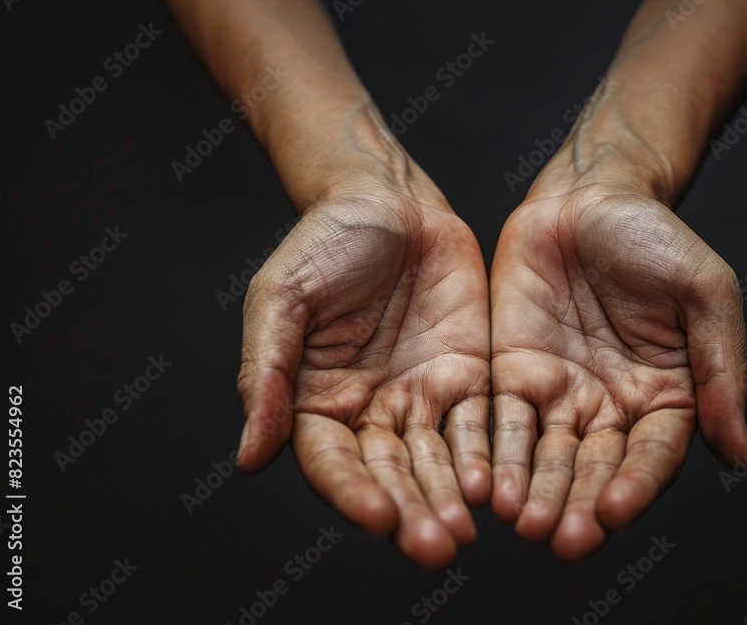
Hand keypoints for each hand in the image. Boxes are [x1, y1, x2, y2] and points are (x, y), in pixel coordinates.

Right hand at [235, 172, 490, 569]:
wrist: (390, 199)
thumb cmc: (324, 241)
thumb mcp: (281, 299)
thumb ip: (265, 375)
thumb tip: (249, 458)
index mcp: (315, 401)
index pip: (332, 462)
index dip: (352, 491)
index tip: (377, 515)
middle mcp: (370, 411)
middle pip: (390, 474)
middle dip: (412, 511)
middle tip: (435, 547)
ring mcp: (420, 397)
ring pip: (437, 461)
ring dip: (450, 498)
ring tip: (465, 530)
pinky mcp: (467, 377)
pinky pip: (480, 425)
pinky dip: (488, 456)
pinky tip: (498, 484)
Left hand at [490, 159, 746, 561]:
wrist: (588, 196)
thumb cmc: (654, 237)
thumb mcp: (705, 292)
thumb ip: (721, 369)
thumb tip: (739, 452)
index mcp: (668, 395)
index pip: (654, 455)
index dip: (636, 483)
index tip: (614, 510)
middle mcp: (614, 407)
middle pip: (597, 468)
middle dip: (579, 504)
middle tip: (562, 539)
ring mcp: (563, 394)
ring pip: (549, 456)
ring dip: (536, 491)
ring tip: (523, 522)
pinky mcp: (515, 375)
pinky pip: (504, 421)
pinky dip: (497, 454)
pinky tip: (487, 482)